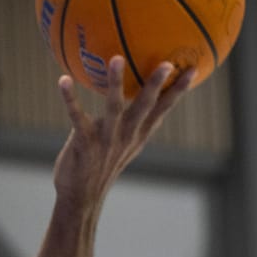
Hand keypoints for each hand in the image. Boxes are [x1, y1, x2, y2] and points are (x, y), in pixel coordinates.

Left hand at [52, 56, 193, 209]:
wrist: (82, 198)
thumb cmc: (101, 167)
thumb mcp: (125, 146)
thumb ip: (134, 124)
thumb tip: (143, 102)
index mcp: (137, 134)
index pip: (162, 109)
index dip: (178, 90)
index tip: (193, 69)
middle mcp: (125, 135)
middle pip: (145, 106)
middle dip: (156, 85)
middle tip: (167, 63)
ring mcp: (106, 140)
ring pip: (114, 107)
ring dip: (115, 83)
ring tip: (117, 59)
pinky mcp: (84, 144)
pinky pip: (77, 117)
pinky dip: (70, 99)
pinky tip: (64, 80)